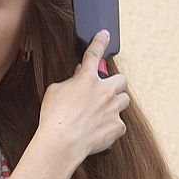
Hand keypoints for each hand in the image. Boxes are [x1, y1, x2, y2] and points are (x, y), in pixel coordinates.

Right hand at [36, 30, 129, 161]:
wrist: (62, 143)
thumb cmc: (54, 118)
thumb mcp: (54, 92)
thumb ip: (68, 81)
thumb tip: (77, 75)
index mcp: (87, 79)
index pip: (94, 54)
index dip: (100, 42)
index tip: (105, 35)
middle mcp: (104, 91)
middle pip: (121, 80)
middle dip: (115, 84)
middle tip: (105, 91)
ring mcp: (113, 109)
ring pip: (125, 100)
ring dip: (116, 103)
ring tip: (102, 112)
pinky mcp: (118, 127)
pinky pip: (120, 123)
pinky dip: (112, 126)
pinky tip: (99, 130)